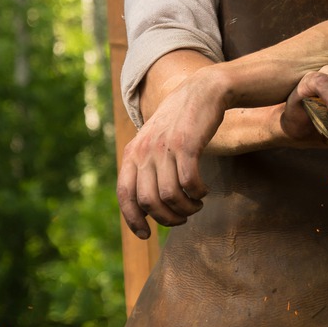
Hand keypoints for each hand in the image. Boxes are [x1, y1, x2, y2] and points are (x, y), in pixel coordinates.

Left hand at [117, 71, 227, 237]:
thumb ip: (146, 166)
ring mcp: (164, 147)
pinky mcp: (186, 144)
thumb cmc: (181, 122)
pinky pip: (188, 182)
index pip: (124, 194)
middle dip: (167, 218)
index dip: (132, 219)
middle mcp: (144, 150)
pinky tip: (203, 191)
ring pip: (169, 196)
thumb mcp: (154, 141)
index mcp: (133, 152)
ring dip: (186, 208)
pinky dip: (197, 194)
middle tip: (182, 218)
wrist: (203, 90)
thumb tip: (147, 204)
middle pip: (148, 201)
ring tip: (196, 205)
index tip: (145, 235)